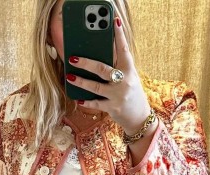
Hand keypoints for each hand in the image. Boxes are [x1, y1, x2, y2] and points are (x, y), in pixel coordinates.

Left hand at [65, 14, 152, 134]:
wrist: (139, 116)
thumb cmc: (131, 92)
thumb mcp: (129, 76)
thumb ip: (118, 65)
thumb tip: (102, 51)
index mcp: (129, 69)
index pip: (123, 49)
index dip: (119, 35)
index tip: (114, 22)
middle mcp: (124, 81)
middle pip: (102, 69)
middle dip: (86, 63)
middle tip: (73, 58)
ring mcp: (118, 95)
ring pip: (96, 87)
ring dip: (81, 82)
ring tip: (70, 76)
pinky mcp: (112, 107)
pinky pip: (96, 104)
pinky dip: (86, 102)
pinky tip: (78, 99)